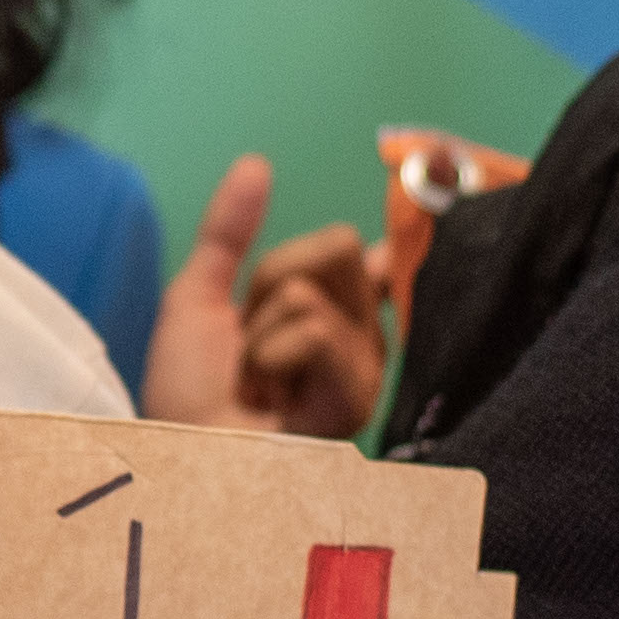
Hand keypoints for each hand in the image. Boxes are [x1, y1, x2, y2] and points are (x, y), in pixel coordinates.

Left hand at [141, 155, 386, 439]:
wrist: (178, 455)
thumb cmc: (189, 394)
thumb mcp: (199, 296)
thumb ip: (227, 231)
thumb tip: (256, 163)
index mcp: (336, 313)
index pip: (384, 253)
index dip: (412, 224)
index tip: (440, 183)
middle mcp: (362, 338)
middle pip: (335, 245)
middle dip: (268, 282)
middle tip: (250, 342)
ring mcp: (364, 368)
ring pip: (312, 288)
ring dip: (259, 331)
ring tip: (254, 382)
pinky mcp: (357, 397)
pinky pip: (315, 328)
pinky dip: (269, 355)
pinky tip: (267, 399)